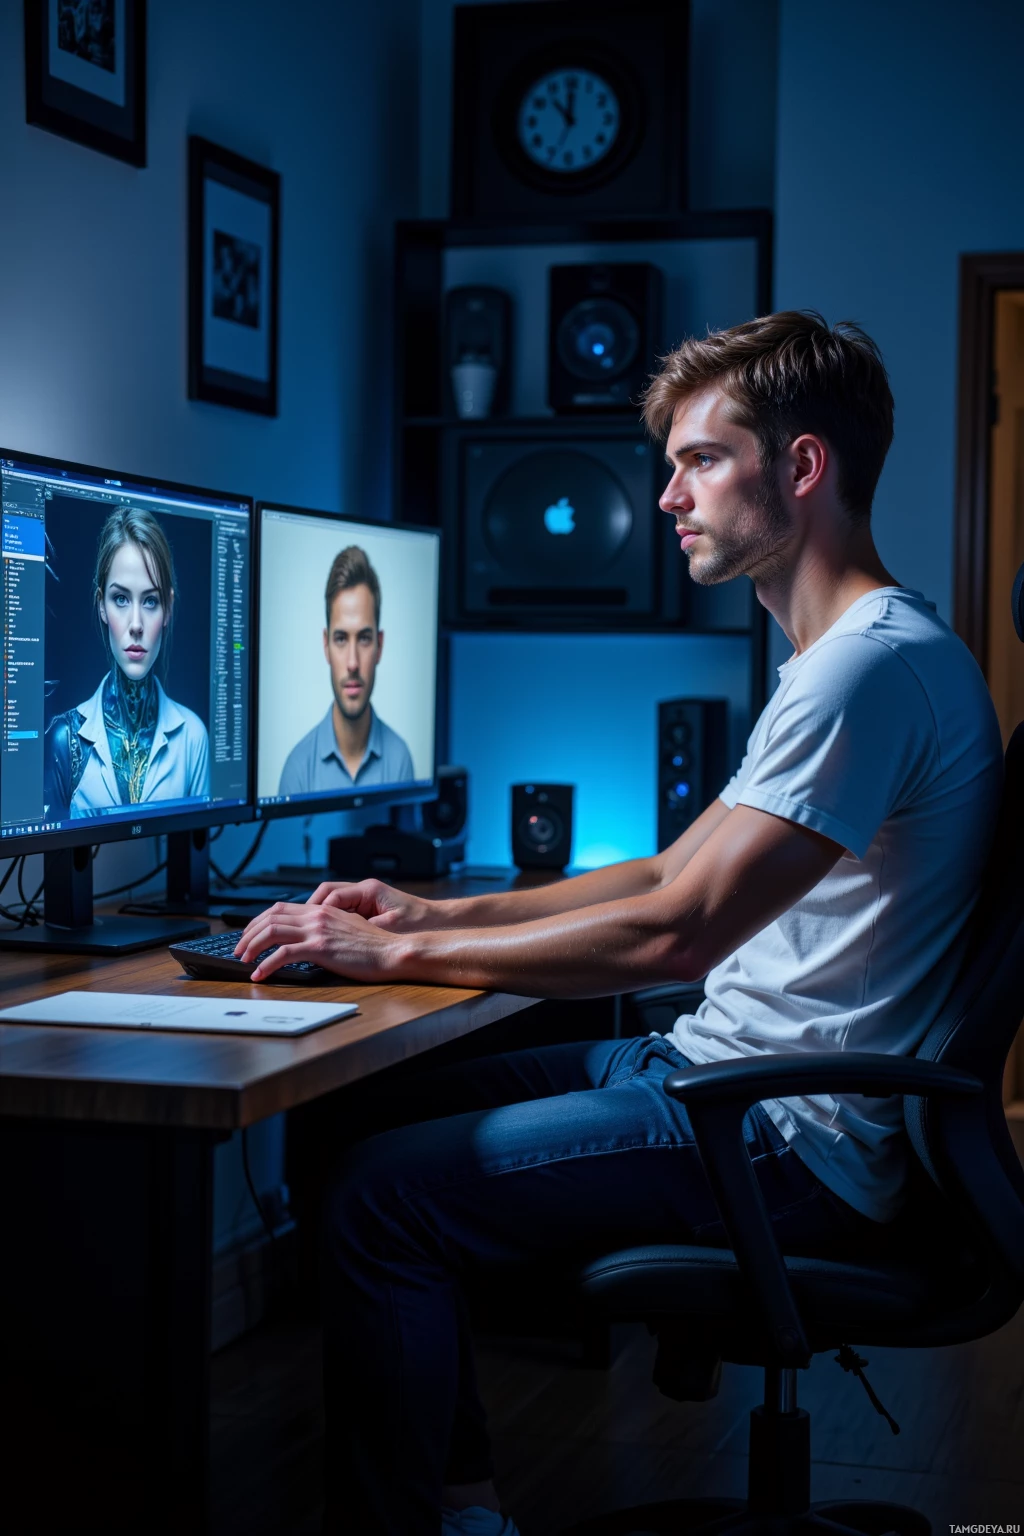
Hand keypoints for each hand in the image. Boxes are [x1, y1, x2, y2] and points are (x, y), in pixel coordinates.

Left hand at [232, 901, 403, 982]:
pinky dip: (266, 964)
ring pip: (271, 931)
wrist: (392, 951)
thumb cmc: (374, 945)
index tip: (249, 933)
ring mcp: (317, 930)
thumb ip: (327, 926)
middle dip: (248, 932)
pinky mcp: (320, 947)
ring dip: (252, 946)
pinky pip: (283, 954)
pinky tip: (259, 974)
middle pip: (270, 916)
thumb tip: (311, 935)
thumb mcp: (347, 927)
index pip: (280, 908)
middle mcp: (316, 915)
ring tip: (243, 960)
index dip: (259, 920)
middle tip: (239, 949)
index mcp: (322, 909)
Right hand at [304, 878, 433, 931]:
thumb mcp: (390, 926)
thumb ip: (364, 928)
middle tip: (299, 925)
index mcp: (369, 890)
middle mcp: (364, 890)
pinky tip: (325, 933)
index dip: (317, 910)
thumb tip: (341, 935)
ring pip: (330, 901)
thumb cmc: (418, 921)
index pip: (332, 895)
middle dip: (310, 909)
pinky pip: (340, 910)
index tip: (308, 924)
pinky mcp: (366, 908)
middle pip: (326, 893)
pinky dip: (330, 919)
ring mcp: (364, 898)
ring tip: (307, 930)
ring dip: (318, 914)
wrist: (436, 921)